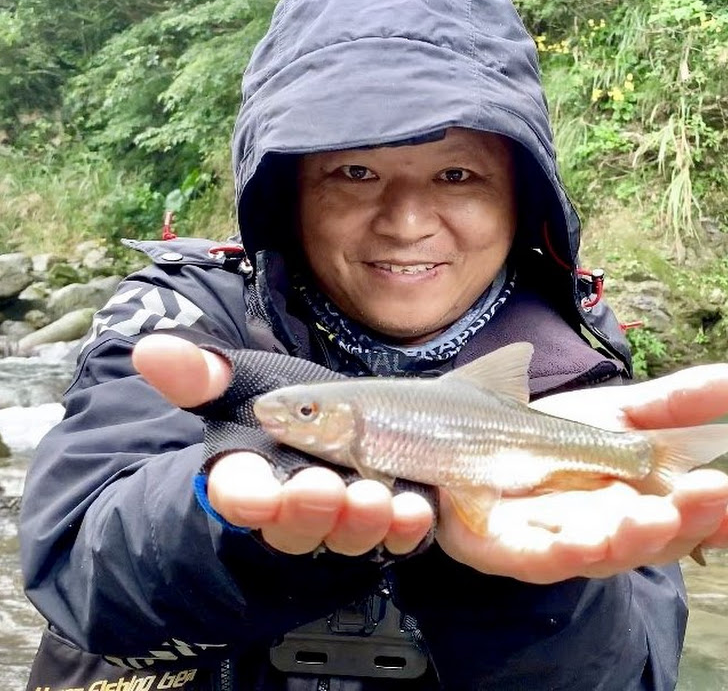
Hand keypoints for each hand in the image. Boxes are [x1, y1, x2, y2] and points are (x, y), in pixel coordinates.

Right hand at [132, 334, 432, 555]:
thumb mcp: (241, 387)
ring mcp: (338, 524)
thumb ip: (200, 376)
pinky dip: (406, 527)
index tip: (253, 493)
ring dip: (359, 520)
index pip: (237, 493)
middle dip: (306, 508)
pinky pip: (395, 537)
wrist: (328, 439)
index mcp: (249, 478)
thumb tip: (150, 350)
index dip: (243, 495)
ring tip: (375, 498)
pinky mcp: (381, 529)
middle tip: (320, 488)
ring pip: (345, 534)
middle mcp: (291, 511)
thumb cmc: (278, 418)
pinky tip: (418, 509)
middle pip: (293, 522)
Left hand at [435, 363, 727, 583]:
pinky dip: (561, 551)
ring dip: (631, 538)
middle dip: (686, 519)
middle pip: (652, 537)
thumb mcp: (612, 414)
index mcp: (636, 503)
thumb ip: (667, 405)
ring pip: (601, 552)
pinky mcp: (507, 549)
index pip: (687, 518)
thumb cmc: (546, 438)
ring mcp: (557, 543)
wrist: (467, 443)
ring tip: (656, 516)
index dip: (720, 518)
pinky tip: (583, 540)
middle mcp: (604, 531)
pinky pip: (536, 556)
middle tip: (711, 492)